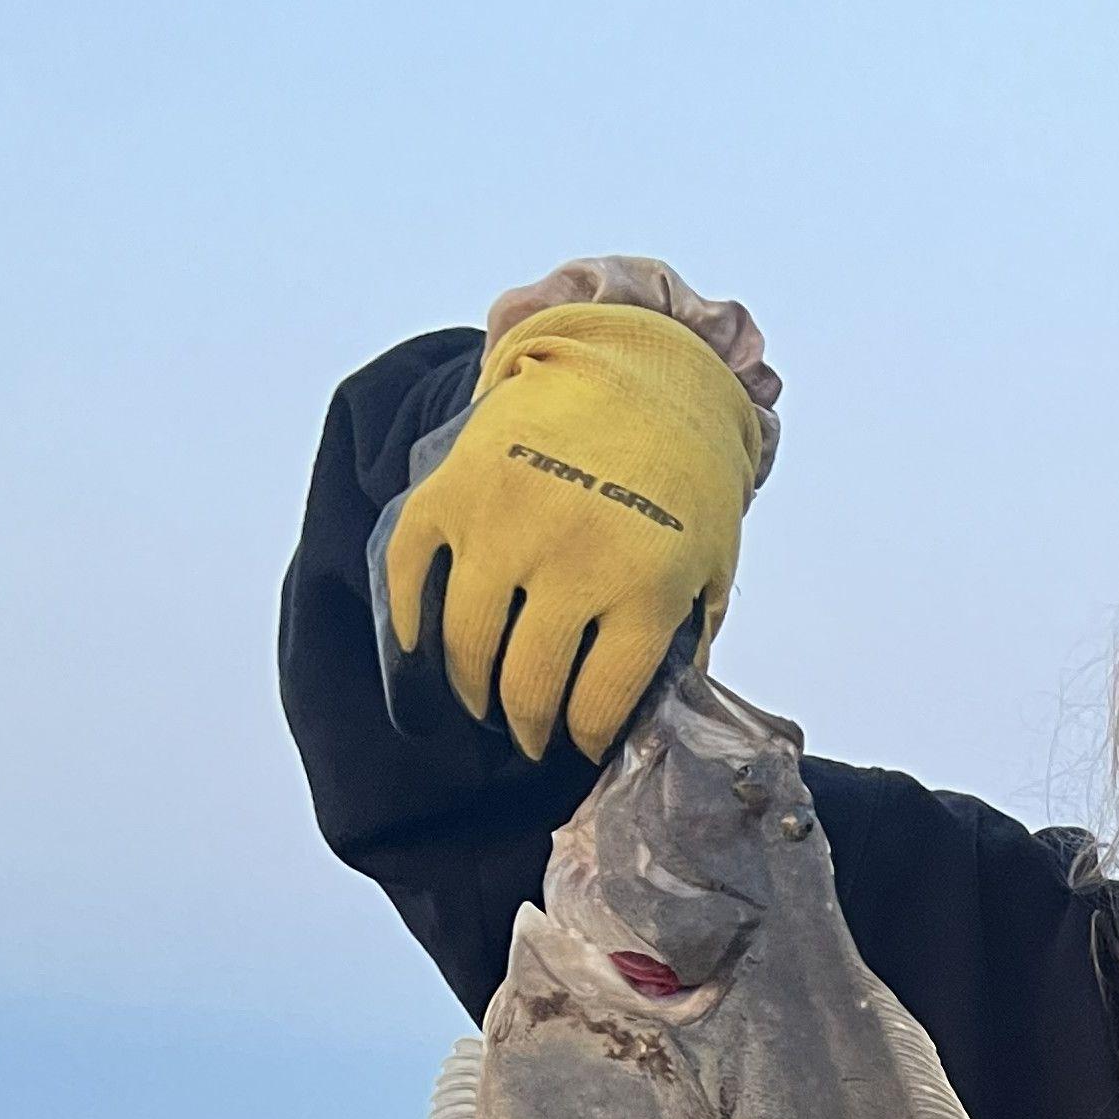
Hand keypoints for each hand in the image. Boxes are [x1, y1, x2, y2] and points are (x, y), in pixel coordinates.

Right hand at [382, 300, 769, 760]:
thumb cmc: (682, 477)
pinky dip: (408, 618)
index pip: (597, 704)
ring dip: (470, 689)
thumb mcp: (710, 562)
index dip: (585, 740)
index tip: (579, 747)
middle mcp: (571, 561)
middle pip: (528, 686)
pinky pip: (410, 569)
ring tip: (481, 702)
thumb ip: (685, 637)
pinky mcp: (457, 488)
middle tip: (528, 738)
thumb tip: (657, 712)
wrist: (639, 371)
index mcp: (643, 589)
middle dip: (527, 728)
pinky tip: (420, 650)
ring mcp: (506, 523)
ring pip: (466, 643)